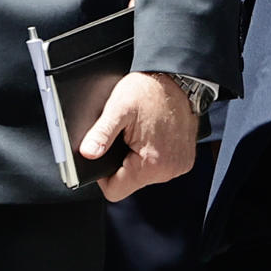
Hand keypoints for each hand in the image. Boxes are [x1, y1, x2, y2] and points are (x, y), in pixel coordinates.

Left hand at [79, 71, 197, 201]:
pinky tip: (146, 135)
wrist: (176, 80)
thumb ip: (101, 134)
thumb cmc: (148, 91)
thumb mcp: (117, 109)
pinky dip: (147, 154)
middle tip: (118, 137)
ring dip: (133, 158)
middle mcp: (169, 170)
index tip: (98, 155)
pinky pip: (157, 166)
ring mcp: (178, 166)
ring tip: (134, 133)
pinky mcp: (183, 160)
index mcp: (152, 163)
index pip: (116, 190)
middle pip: (129, 182)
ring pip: (143, 174)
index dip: (101, 176)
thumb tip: (87, 154)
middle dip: (118, 162)